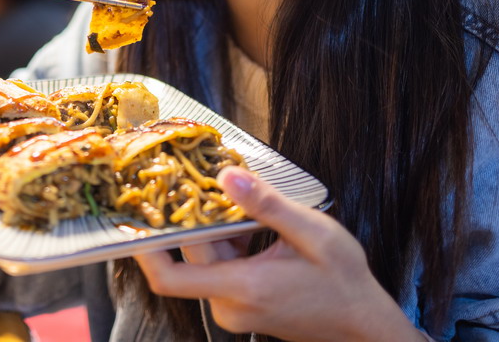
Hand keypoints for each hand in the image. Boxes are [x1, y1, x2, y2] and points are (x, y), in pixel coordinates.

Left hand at [133, 167, 424, 341]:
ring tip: (226, 191)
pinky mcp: (239, 305)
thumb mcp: (313, 234)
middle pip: (189, 256)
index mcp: (242, 287)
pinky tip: (246, 221)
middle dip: (188, 218)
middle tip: (188, 175)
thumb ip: (266, 205)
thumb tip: (225, 174)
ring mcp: (232, 308)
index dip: (144, 248)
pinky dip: (226, 242)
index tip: (135, 213)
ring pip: (204, 259)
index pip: (169, 277)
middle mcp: (229, 304)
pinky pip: (219, 268)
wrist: (363, 323)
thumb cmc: (343, 280)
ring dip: (211, 228)